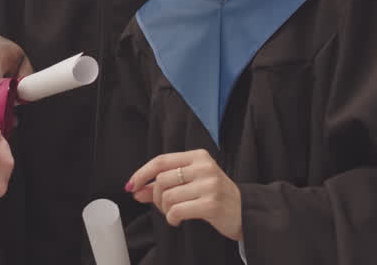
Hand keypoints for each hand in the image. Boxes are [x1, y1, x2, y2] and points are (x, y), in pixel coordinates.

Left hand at [126, 149, 242, 240]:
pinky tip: (177, 220)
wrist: (245, 211)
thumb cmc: (214, 195)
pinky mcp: (211, 203)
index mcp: (198, 156)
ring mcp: (209, 185)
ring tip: (172, 213)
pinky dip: (172, 218)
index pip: (161, 161)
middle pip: (162, 179)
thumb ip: (163, 185)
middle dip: (155, 197)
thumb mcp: (190, 184)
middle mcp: (204, 167)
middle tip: (162, 206)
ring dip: (164, 209)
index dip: (142, 173)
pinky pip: (177, 211)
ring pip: (168, 196)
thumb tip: (136, 190)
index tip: (131, 186)